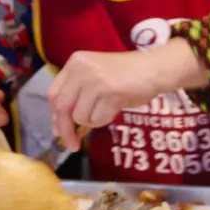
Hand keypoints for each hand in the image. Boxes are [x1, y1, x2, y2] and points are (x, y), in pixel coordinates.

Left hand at [48, 38, 208, 150]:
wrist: (155, 69)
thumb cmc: (127, 76)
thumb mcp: (97, 80)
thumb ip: (80, 98)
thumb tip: (66, 129)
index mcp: (75, 63)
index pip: (54, 94)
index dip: (54, 117)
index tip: (59, 132)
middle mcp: (81, 69)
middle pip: (62, 108)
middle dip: (66, 131)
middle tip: (72, 145)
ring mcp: (96, 80)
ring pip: (80, 116)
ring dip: (93, 122)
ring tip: (107, 110)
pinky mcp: (110, 93)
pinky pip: (98, 119)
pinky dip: (105, 120)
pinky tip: (115, 109)